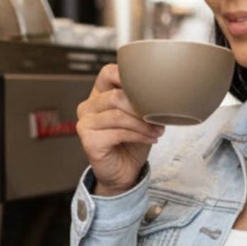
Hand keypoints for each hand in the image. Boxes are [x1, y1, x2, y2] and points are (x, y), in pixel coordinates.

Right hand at [75, 62, 162, 196]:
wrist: (123, 172)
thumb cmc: (132, 143)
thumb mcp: (140, 116)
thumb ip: (142, 101)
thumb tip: (160, 91)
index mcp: (98, 95)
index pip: (108, 73)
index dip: (128, 77)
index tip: (150, 90)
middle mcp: (88, 107)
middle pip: (115, 96)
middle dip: (142, 107)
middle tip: (158, 117)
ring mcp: (85, 123)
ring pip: (118, 115)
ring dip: (142, 124)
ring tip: (157, 130)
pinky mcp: (88, 140)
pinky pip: (118, 133)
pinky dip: (138, 135)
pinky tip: (150, 139)